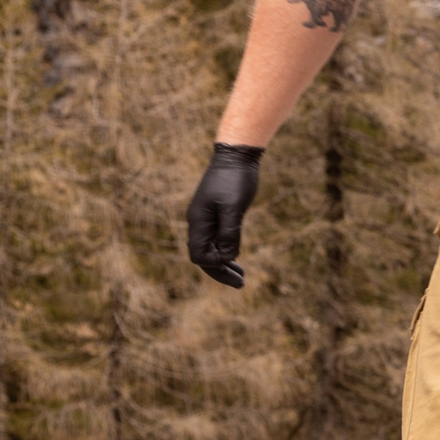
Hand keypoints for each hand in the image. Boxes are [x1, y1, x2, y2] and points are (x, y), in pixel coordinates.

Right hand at [186, 143, 264, 288]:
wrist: (237, 155)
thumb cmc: (235, 179)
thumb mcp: (234, 207)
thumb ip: (229, 232)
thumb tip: (227, 257)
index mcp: (198, 221)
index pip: (199, 255)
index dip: (215, 265)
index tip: (235, 267)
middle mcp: (198, 222)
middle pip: (203, 255)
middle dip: (220, 271)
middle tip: (241, 284)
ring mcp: (206, 218)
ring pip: (210, 248)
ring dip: (224, 263)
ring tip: (241, 277)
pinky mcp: (216, 213)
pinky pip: (216, 238)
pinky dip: (226, 250)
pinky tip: (236, 257)